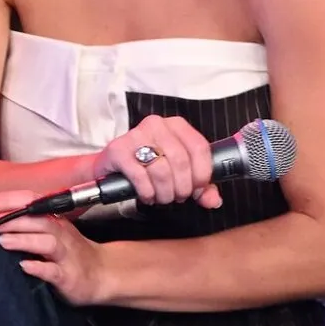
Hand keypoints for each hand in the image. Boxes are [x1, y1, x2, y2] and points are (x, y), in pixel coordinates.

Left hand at [0, 189, 108, 305]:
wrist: (102, 274)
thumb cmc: (70, 252)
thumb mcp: (51, 233)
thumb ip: (27, 225)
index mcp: (53, 220)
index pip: (29, 202)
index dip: (5, 201)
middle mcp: (61, 233)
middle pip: (37, 219)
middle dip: (9, 218)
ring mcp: (66, 254)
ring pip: (46, 242)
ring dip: (23, 239)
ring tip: (1, 241)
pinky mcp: (69, 276)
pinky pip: (54, 271)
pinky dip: (39, 267)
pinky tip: (24, 266)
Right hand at [94, 113, 221, 209]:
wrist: (111, 165)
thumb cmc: (147, 166)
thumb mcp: (177, 171)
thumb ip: (199, 185)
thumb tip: (213, 200)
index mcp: (176, 125)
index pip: (199, 147)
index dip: (202, 173)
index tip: (197, 189)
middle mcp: (157, 125)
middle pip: (181, 160)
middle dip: (182, 187)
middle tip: (177, 197)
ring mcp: (136, 135)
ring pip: (161, 170)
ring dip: (165, 193)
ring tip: (162, 198)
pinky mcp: (118, 150)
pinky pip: (140, 176)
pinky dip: (147, 192)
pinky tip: (147, 196)